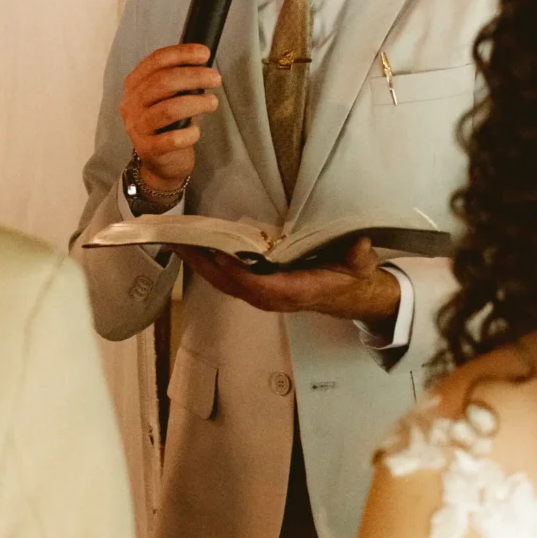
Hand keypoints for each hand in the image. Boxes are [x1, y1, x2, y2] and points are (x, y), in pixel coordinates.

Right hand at [120, 45, 223, 200]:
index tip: (204, 54)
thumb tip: (202, 62)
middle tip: (215, 78)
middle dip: (194, 76)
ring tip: (212, 103)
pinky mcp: (148, 149)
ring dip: (196, 103)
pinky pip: (173, 138)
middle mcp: (131, 104)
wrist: (160, 162)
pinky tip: (195, 131)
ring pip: (168, 109)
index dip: (182, 54)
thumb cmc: (168, 124)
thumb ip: (176, 80)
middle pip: (162, 82)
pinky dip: (189, 133)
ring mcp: (137, 127)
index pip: (155, 60)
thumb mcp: (166, 97)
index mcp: (134, 85)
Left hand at [183, 235, 400, 324]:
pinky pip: (227, 278)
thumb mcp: (360, 264)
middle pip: (230, 284)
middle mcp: (271, 297)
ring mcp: (261, 295)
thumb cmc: (351, 276)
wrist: (349, 295)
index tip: (219, 255)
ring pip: (223, 282)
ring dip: (198, 263)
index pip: (259, 286)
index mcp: (294, 291)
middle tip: (178, 241)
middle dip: (202, 264)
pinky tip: (193, 248)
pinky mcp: (256, 288)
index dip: (238, 273)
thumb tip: (359, 245)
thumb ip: (359, 256)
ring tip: (176, 240)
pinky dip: (207, 264)